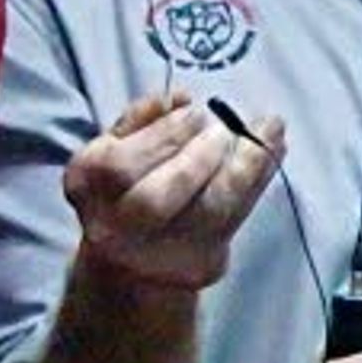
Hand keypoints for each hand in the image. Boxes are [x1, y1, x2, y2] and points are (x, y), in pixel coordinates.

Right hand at [61, 88, 281, 291]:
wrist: (131, 262)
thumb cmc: (125, 187)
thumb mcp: (116, 145)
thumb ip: (141, 119)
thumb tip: (177, 98)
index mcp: (86, 187)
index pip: (119, 167)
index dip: (163, 137)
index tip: (194, 110)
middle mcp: (114, 229)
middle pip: (155, 201)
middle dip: (196, 159)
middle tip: (221, 129)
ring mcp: (159, 255)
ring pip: (207, 214)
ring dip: (243, 165)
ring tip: (266, 129)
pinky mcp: (200, 264)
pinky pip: (236, 220)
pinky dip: (259, 178)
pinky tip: (275, 147)